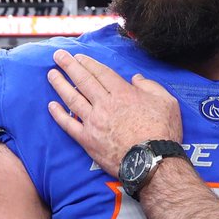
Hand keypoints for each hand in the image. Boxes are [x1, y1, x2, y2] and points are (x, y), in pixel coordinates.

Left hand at [47, 50, 182, 178]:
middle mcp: (104, 104)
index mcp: (123, 93)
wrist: (152, 162)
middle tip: (58, 56)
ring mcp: (94, 122)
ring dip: (60, 85)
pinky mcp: (88, 140)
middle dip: (69, 66)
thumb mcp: (167, 102)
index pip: (101, 73)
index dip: (88, 63)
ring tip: (51, 74)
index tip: (78, 56)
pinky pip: (69, 125)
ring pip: (72, 99)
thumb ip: (150, 86)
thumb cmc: (162, 132)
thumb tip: (136, 78)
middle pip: (83, 81)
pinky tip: (51, 106)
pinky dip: (58, 115)